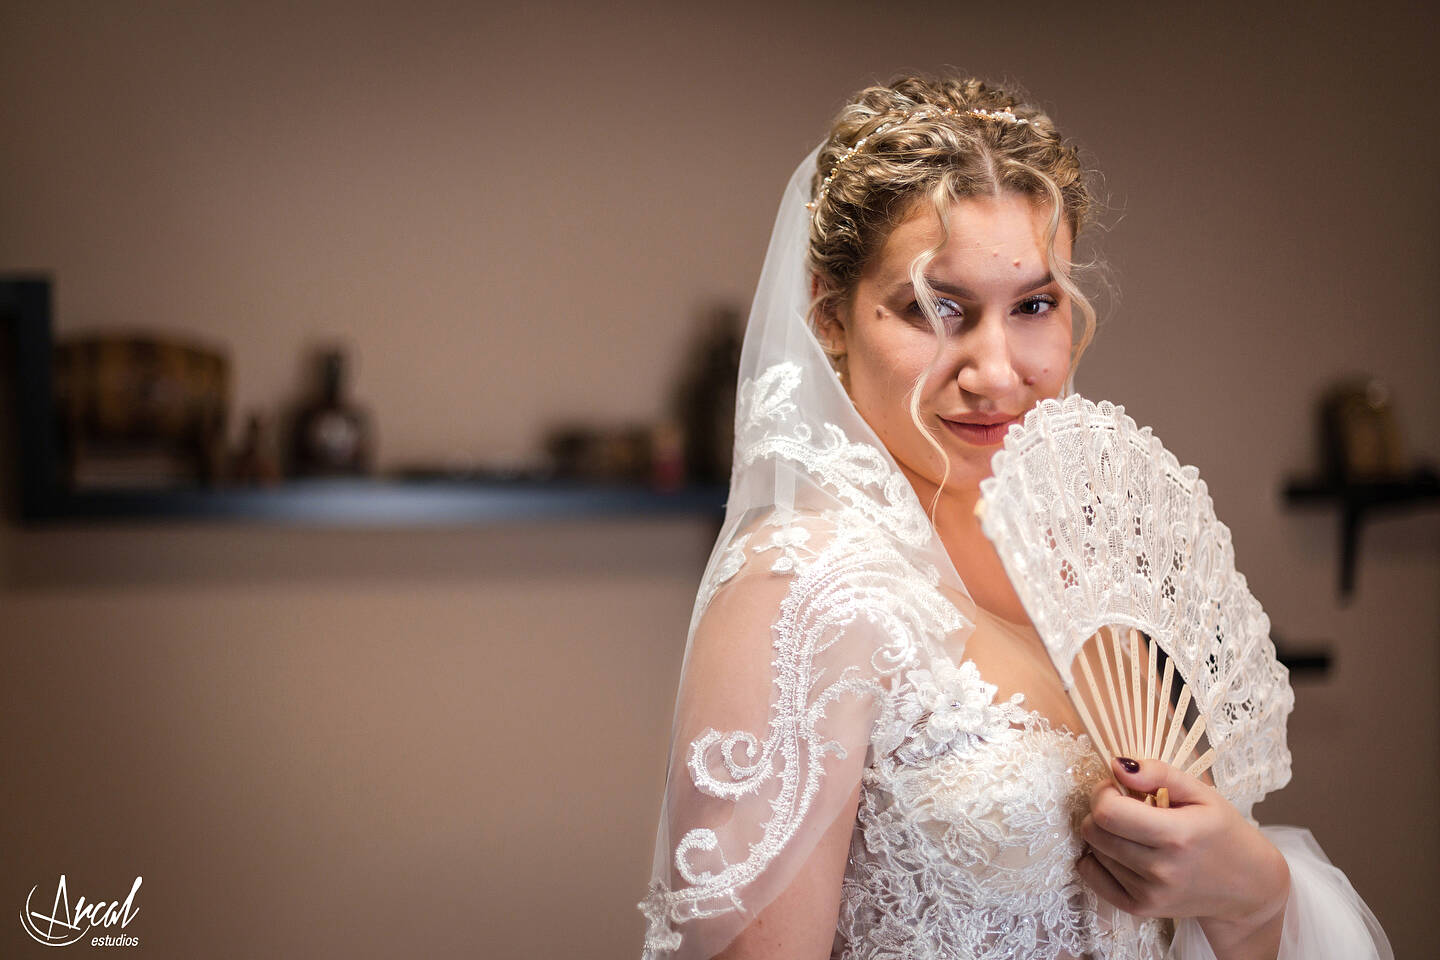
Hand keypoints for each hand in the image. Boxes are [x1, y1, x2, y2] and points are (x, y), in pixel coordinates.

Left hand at [1077, 757, 1289, 959]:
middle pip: (1094, 832)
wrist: (1247, 887)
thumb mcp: (1202, 793)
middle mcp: (1160, 870)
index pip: (1108, 813)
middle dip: (1100, 811)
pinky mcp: (1140, 909)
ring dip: (1105, 836)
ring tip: (1134, 833)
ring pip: (1093, 852)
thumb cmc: (1223, 833)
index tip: (1118, 788)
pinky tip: (1122, 852)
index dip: (1103, 793)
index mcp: (1177, 836)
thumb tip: (1117, 766)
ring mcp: (1149, 894)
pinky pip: (1093, 877)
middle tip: (1125, 808)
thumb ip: (1159, 774)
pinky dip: (1099, 860)